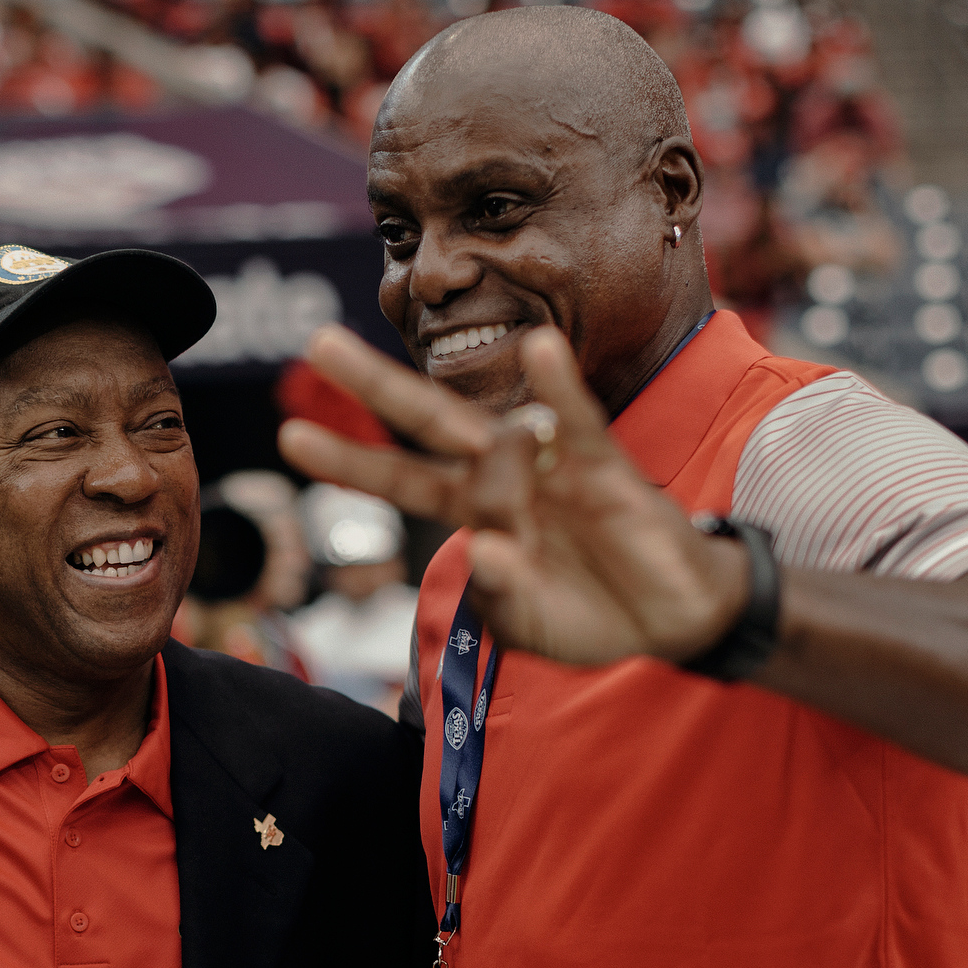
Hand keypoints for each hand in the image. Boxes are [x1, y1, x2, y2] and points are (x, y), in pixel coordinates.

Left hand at [276, 325, 744, 667]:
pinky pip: (581, 424)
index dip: (353, 462)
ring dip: (470, 402)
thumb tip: (486, 550)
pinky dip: (562, 389)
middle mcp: (507, 478)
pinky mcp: (605, 470)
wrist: (674, 616)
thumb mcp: (530, 624)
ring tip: (499, 434)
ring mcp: (553, 468)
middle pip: (431, 423)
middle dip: (375, 385)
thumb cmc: (593, 614)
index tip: (293, 438)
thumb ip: (501, 596)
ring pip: (499, 423)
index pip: (405, 480)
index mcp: (479, 515)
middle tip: (318, 343)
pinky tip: (542, 351)